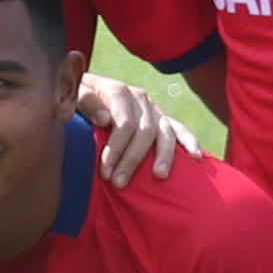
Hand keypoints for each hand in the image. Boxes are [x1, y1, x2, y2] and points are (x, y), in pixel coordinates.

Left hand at [71, 69, 189, 183]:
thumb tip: (105, 120)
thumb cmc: (76, 99)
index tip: (105, 171)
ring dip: (163, 156)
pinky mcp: (160, 117)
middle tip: (118, 183)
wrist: (84, 90)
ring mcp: (152, 108)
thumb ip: (87, 104)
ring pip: (163, 132)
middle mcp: (139, 98)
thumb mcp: (75, 96)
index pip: (124, 123)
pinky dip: (189, 141)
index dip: (116, 148)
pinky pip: (178, 128)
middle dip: (131, 160)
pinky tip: (196, 157)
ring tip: (158, 176)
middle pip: (143, 132)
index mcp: (118, 91)